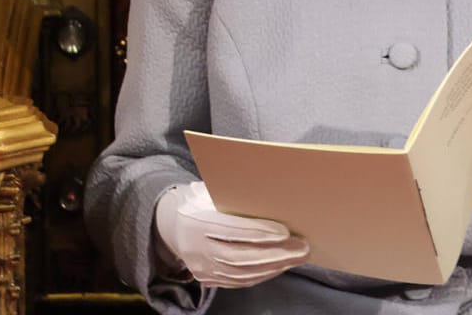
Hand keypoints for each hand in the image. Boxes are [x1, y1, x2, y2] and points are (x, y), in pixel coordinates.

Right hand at [154, 181, 309, 287]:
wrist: (169, 224)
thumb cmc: (198, 202)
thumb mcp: (207, 192)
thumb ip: (230, 196)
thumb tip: (269, 195)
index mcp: (194, 220)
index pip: (230, 230)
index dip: (259, 232)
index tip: (285, 231)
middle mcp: (195, 247)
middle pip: (240, 256)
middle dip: (275, 253)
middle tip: (302, 247)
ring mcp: (201, 266)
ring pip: (241, 272)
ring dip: (274, 266)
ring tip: (297, 257)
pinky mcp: (207, 278)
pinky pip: (238, 281)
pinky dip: (262, 274)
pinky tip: (279, 266)